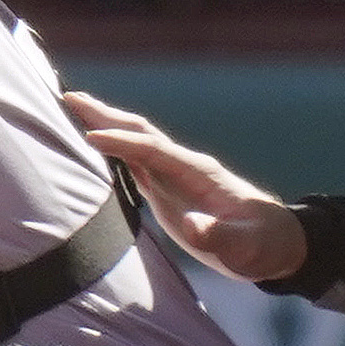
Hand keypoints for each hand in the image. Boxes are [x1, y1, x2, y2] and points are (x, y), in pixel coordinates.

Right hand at [61, 89, 308, 285]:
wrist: (276, 243)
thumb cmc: (262, 245)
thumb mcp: (246, 246)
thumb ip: (219, 236)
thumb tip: (190, 226)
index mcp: (199, 173)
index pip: (154, 150)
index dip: (124, 144)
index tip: (90, 138)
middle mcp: (183, 167)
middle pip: (140, 132)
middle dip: (105, 115)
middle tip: (68, 99)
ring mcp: (174, 175)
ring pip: (134, 141)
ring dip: (103, 124)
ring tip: (69, 110)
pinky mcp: (167, 188)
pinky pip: (134, 159)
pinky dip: (110, 146)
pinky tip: (91, 142)